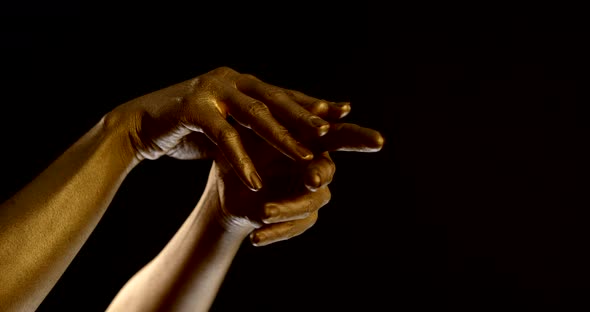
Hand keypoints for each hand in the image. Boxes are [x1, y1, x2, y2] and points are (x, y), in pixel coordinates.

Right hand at [107, 66, 349, 190]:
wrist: (139, 125)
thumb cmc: (187, 126)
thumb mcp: (225, 122)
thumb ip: (250, 122)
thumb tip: (283, 127)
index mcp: (241, 82)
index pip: (282, 93)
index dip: (311, 103)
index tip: (343, 111)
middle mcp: (230, 80)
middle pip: (276, 100)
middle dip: (307, 117)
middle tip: (335, 131)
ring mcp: (212, 91)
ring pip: (256, 115)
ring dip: (282, 138)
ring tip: (306, 158)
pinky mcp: (193, 109)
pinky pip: (224, 137)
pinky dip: (241, 160)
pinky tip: (256, 181)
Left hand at [210, 101, 383, 245]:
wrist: (225, 185)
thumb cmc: (241, 147)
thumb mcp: (252, 132)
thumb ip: (277, 121)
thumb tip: (298, 108)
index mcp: (310, 140)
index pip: (341, 135)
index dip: (360, 138)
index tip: (377, 141)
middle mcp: (316, 166)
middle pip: (327, 171)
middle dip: (319, 174)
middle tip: (310, 179)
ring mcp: (310, 195)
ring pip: (308, 204)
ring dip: (286, 209)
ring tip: (263, 212)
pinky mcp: (298, 218)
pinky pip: (292, 228)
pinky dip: (274, 232)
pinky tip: (256, 237)